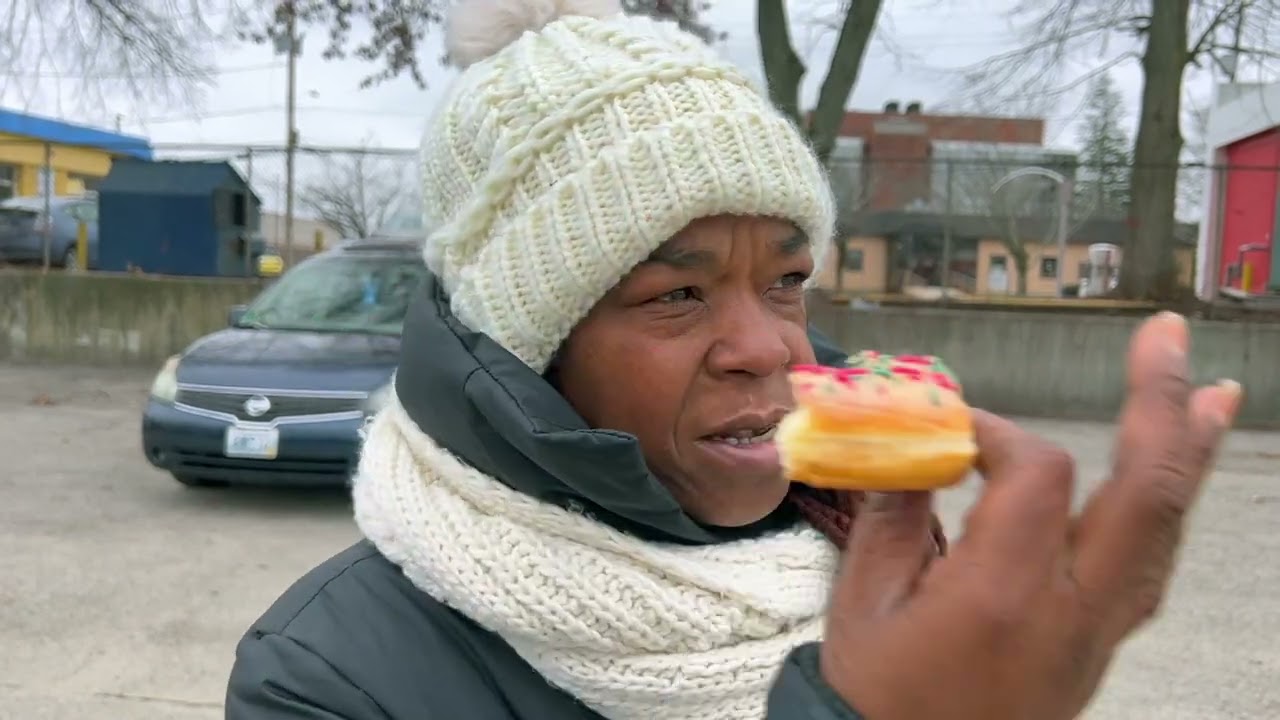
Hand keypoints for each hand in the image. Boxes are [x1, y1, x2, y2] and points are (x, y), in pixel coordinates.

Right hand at [819, 312, 1241, 719]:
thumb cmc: (877, 696)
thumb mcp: (863, 602)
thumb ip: (895, 514)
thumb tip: (919, 445)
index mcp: (1003, 594)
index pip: (1038, 474)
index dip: (997, 430)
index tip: (946, 428)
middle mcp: (1072, 609)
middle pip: (1143, 492)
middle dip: (1160, 406)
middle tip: (1168, 337)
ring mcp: (1098, 632)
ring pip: (1165, 531)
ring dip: (1189, 454)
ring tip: (1213, 394)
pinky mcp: (1100, 646)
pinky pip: (1153, 567)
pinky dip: (1167, 510)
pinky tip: (1172, 479)